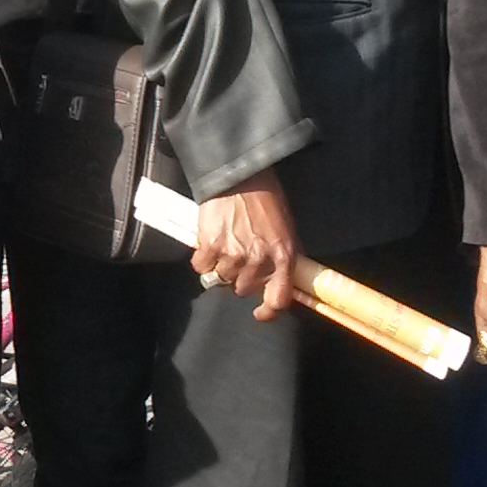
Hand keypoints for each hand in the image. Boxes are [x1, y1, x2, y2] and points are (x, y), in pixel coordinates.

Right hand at [193, 170, 299, 319]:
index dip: (268, 311)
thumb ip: (283, 256)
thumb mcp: (285, 228)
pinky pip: (201, 266)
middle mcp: (259, 260)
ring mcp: (233, 255)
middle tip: (239, 256)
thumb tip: (280, 278)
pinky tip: (208, 241)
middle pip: (243, 289)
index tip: (260, 312)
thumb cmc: (265, 197)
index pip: (279, 299)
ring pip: (220, 279)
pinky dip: (202, 257)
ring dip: (220, 266)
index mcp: (283, 256)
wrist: (239, 174)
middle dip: (240, 277)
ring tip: (224, 244)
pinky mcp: (210, 246)